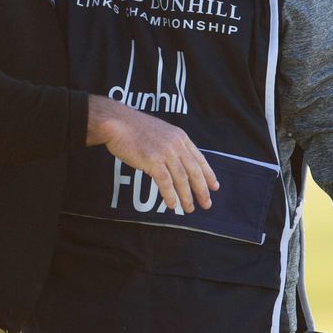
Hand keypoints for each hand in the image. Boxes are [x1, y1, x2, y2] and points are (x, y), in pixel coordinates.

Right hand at [86, 96, 218, 213]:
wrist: (117, 123)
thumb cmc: (134, 127)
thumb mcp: (160, 131)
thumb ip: (171, 144)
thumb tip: (177, 161)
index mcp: (180, 137)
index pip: (199, 158)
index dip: (208, 174)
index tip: (215, 186)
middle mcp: (176, 144)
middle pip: (194, 171)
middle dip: (202, 189)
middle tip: (207, 204)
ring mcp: (165, 152)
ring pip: (181, 179)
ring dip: (186, 196)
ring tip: (189, 209)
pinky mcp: (152, 161)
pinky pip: (165, 182)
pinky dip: (170, 195)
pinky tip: (172, 204)